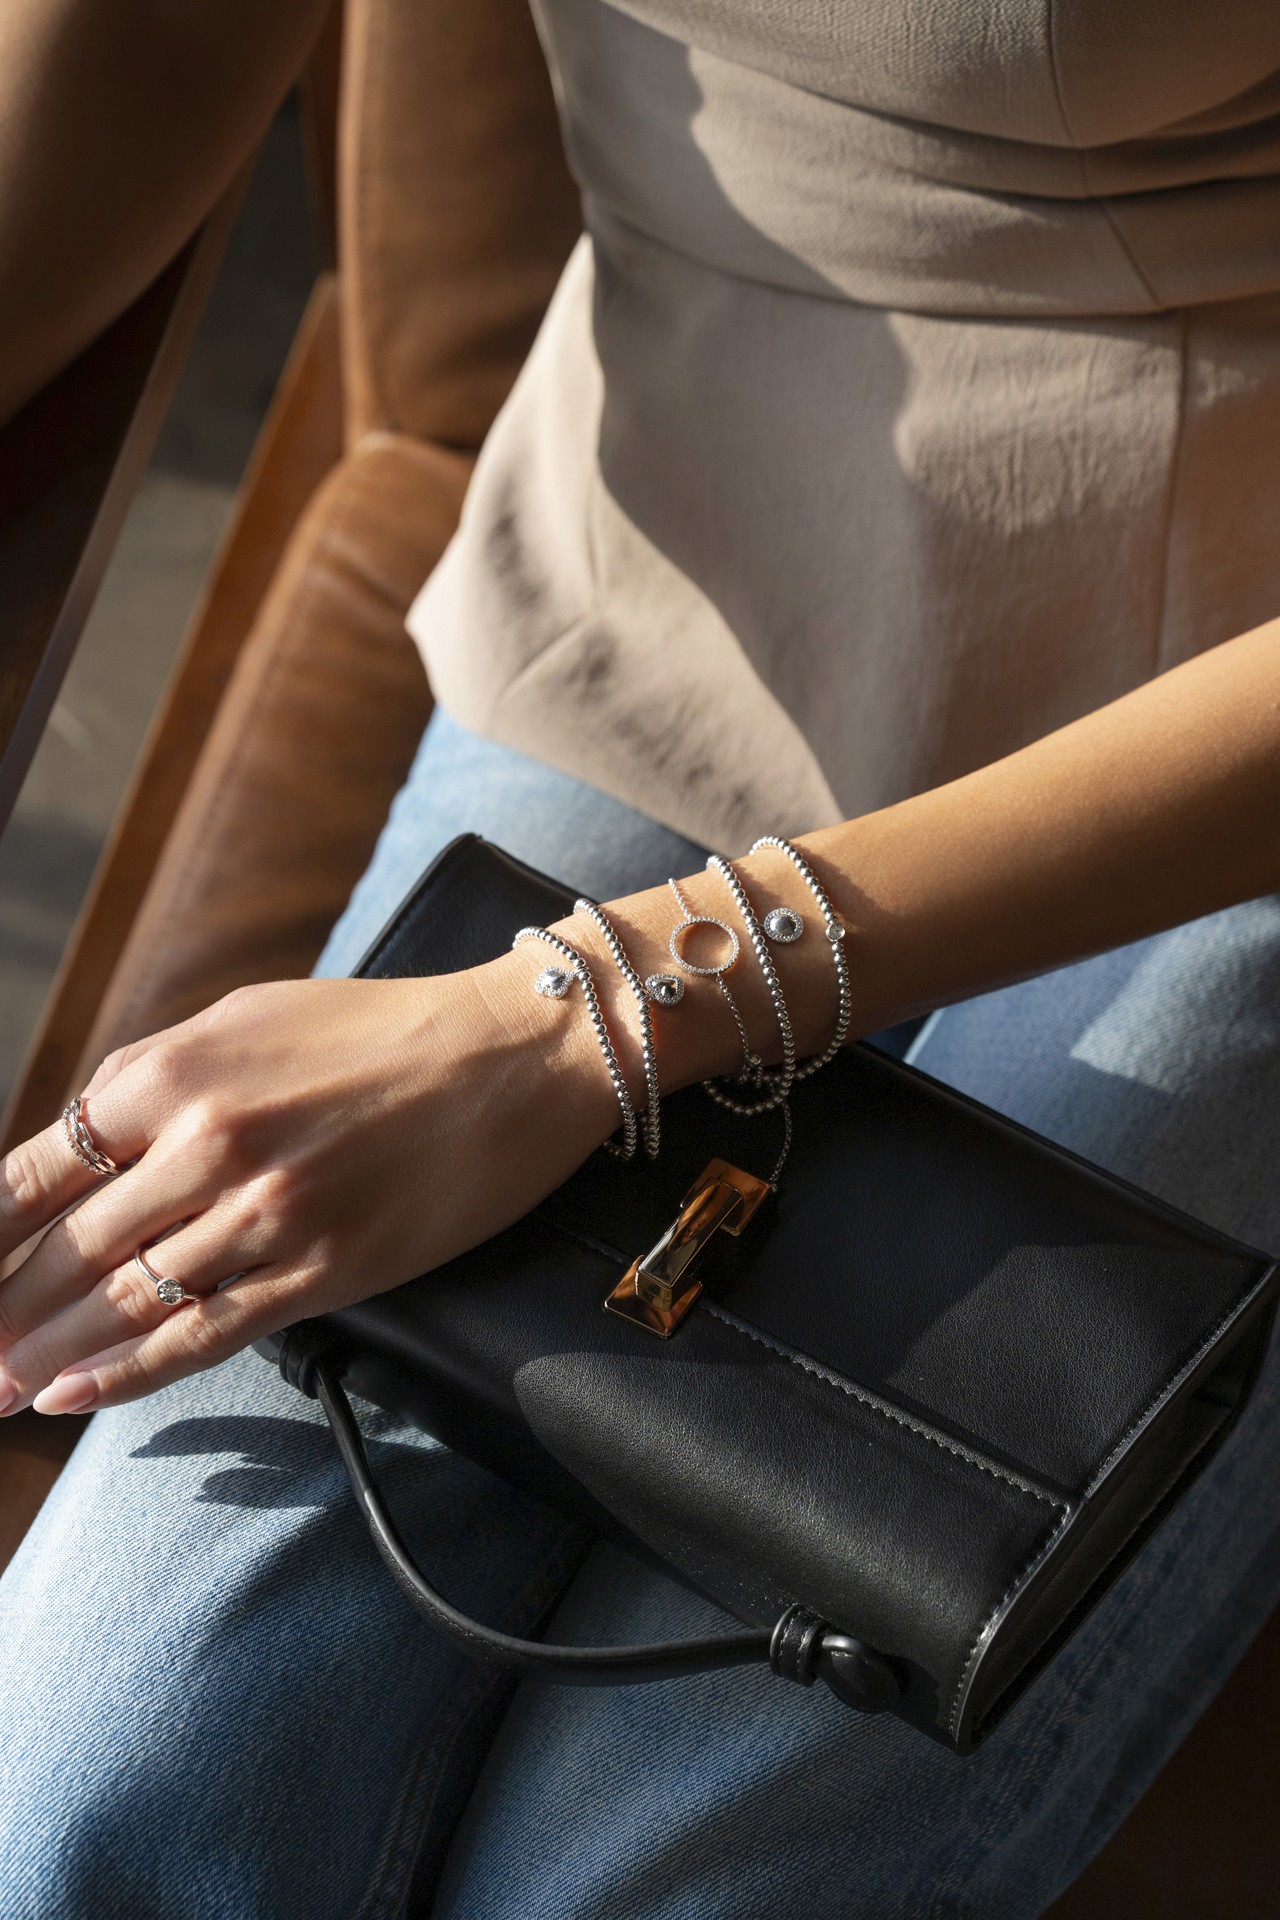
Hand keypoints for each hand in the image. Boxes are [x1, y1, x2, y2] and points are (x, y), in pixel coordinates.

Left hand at [0, 959, 618, 1416]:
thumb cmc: (380, 1030)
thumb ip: (153, 1078)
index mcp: (175, 1073)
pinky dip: (127, 1375)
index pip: (35, 1172)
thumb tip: (77, 1142)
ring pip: (124, 1302)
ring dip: (46, 1356)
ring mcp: (266, 1215)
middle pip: (68, 1250)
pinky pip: (202, 1335)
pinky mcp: (324, 1270)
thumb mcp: (244, 1018)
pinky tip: (72, 1398)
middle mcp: (208, 1145)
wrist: (514, 1055)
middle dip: (3, 1311)